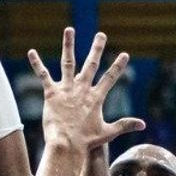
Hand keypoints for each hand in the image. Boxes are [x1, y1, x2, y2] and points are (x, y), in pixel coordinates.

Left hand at [27, 29, 143, 153]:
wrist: (66, 145)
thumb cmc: (86, 142)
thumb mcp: (108, 132)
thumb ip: (125, 125)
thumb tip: (143, 124)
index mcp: (95, 97)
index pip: (110, 78)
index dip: (118, 66)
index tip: (124, 54)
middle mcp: (82, 89)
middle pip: (91, 64)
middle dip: (97, 48)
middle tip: (101, 34)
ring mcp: (66, 89)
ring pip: (68, 62)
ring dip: (68, 45)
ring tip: (69, 29)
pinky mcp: (51, 93)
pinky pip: (43, 75)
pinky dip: (37, 63)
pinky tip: (31, 52)